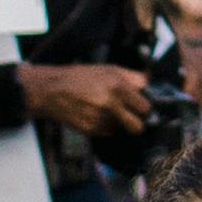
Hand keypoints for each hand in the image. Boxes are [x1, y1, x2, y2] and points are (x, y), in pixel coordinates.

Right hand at [23, 62, 152, 144]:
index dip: (144, 107)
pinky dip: (105, 126)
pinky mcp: (91, 131)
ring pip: (122, 129)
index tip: (141, 106)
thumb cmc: (79, 77)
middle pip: (138, 127)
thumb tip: (149, 85)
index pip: (145, 107)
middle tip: (131, 115)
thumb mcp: (108, 69)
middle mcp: (110, 105)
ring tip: (105, 109)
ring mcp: (100, 120)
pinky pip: (108, 132)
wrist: (51, 91)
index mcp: (118, 86)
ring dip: (118, 122)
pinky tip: (95, 114)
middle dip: (137, 122)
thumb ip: (132, 77)